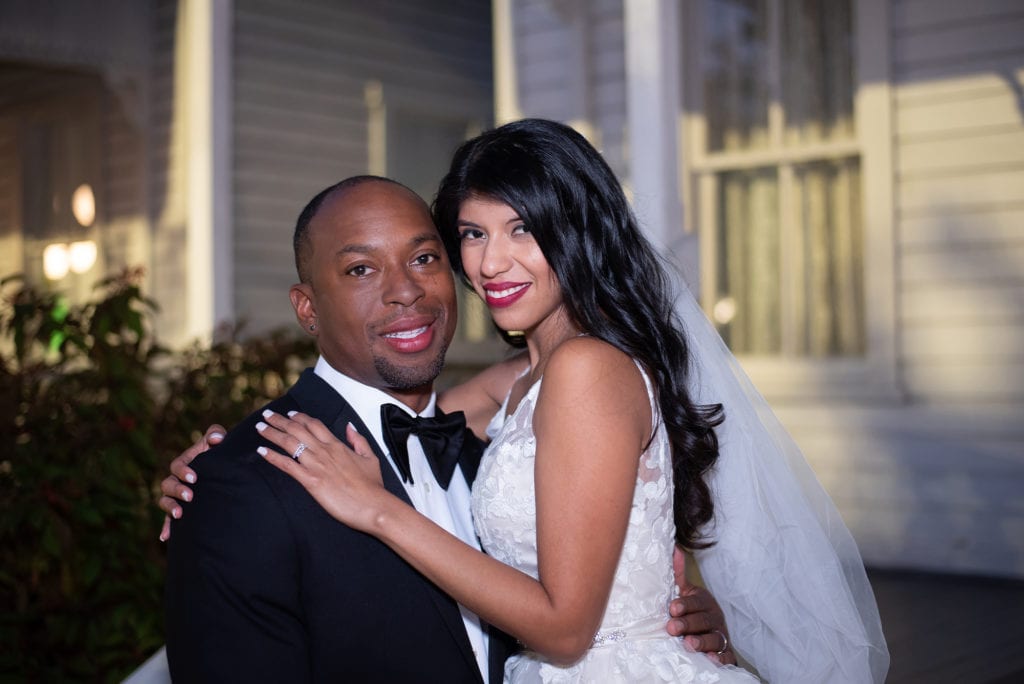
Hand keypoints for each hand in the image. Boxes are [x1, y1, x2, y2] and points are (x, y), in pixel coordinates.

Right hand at [158, 424, 225, 541]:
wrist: (224, 472)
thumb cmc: (219, 454)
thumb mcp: (219, 443)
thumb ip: (216, 434)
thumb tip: (217, 438)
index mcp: (185, 463)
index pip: (177, 466)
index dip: (183, 471)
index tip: (194, 477)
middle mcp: (177, 480)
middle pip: (168, 485)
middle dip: (177, 491)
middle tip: (190, 496)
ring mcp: (178, 496)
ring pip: (165, 501)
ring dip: (170, 507)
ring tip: (180, 515)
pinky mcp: (181, 510)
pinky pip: (168, 520)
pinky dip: (166, 528)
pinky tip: (165, 538)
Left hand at [256, 410, 390, 532]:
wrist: (374, 505)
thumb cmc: (373, 486)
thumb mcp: (370, 457)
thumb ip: (358, 440)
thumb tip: (350, 426)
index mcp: (338, 445)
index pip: (314, 425)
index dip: (299, 417)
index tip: (289, 414)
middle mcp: (325, 451)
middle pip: (297, 429)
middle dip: (279, 420)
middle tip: (267, 415)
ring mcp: (317, 465)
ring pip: (289, 443)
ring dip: (272, 434)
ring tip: (259, 427)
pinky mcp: (311, 481)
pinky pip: (288, 465)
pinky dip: (273, 457)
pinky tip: (261, 451)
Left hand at [666, 547, 734, 664]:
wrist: (706, 634)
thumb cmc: (690, 611)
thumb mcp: (684, 592)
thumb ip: (678, 574)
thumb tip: (674, 548)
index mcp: (705, 602)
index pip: (696, 601)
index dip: (685, 604)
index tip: (672, 608)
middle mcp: (715, 618)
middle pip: (703, 620)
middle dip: (687, 623)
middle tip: (672, 628)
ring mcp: (721, 637)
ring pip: (715, 639)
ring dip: (702, 642)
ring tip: (688, 644)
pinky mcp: (725, 654)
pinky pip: (727, 657)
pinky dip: (721, 659)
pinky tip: (712, 660)